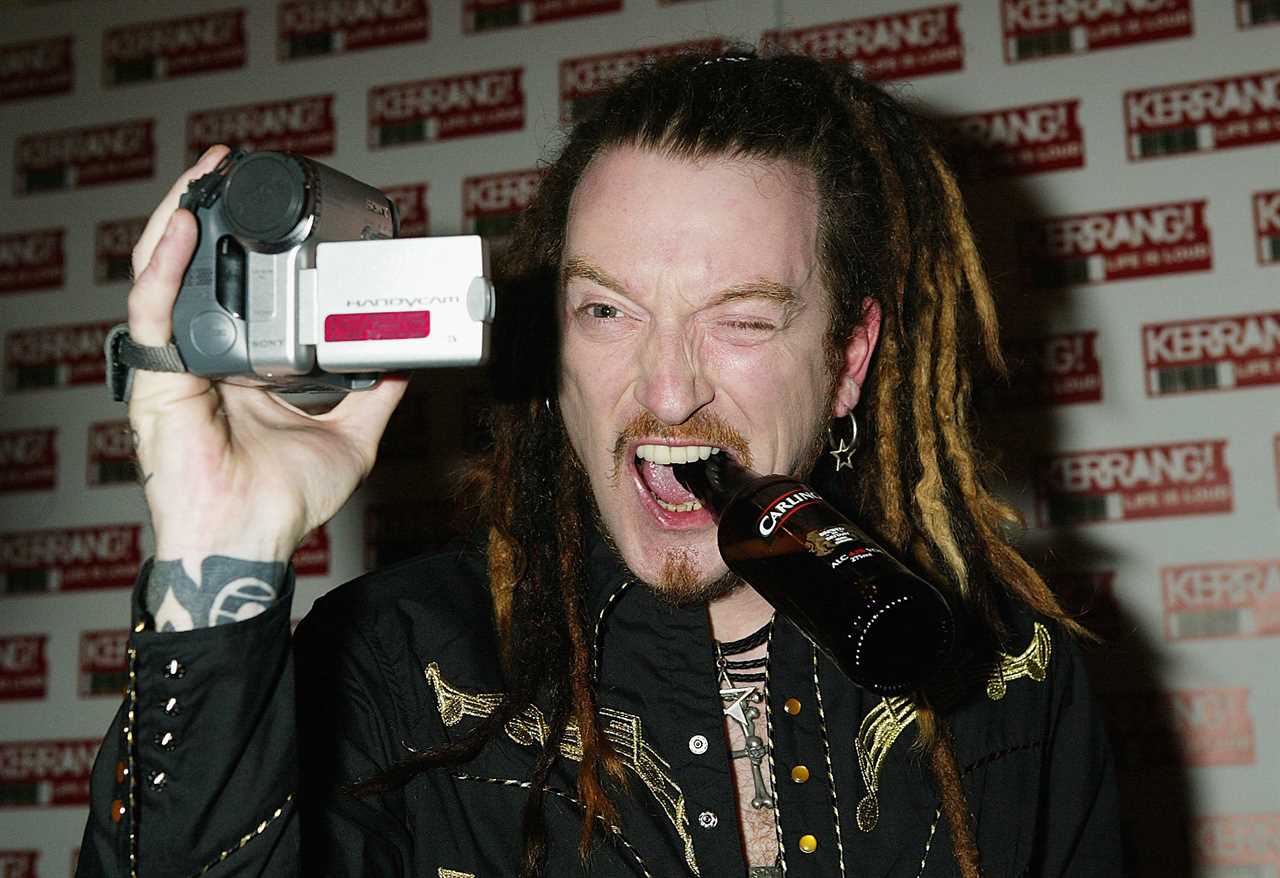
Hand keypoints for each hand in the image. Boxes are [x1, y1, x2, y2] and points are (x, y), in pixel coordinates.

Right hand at [127, 146, 407, 564]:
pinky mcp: (156, 378)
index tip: (276, 200)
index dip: (243, 238)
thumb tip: (411, 357)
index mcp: (240, 363)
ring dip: (179, 214)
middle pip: (192, 265)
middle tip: (229, 159)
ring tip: (206, 169)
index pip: (234, 285)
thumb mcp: (352, 436)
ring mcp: (175, 363)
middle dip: (204, 205)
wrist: (252, 541)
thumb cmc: (285, 502)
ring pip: (162, 272)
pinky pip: (152, 310)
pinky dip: (166, 264)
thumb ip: (378, 393)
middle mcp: (202, 354)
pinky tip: (186, 223)